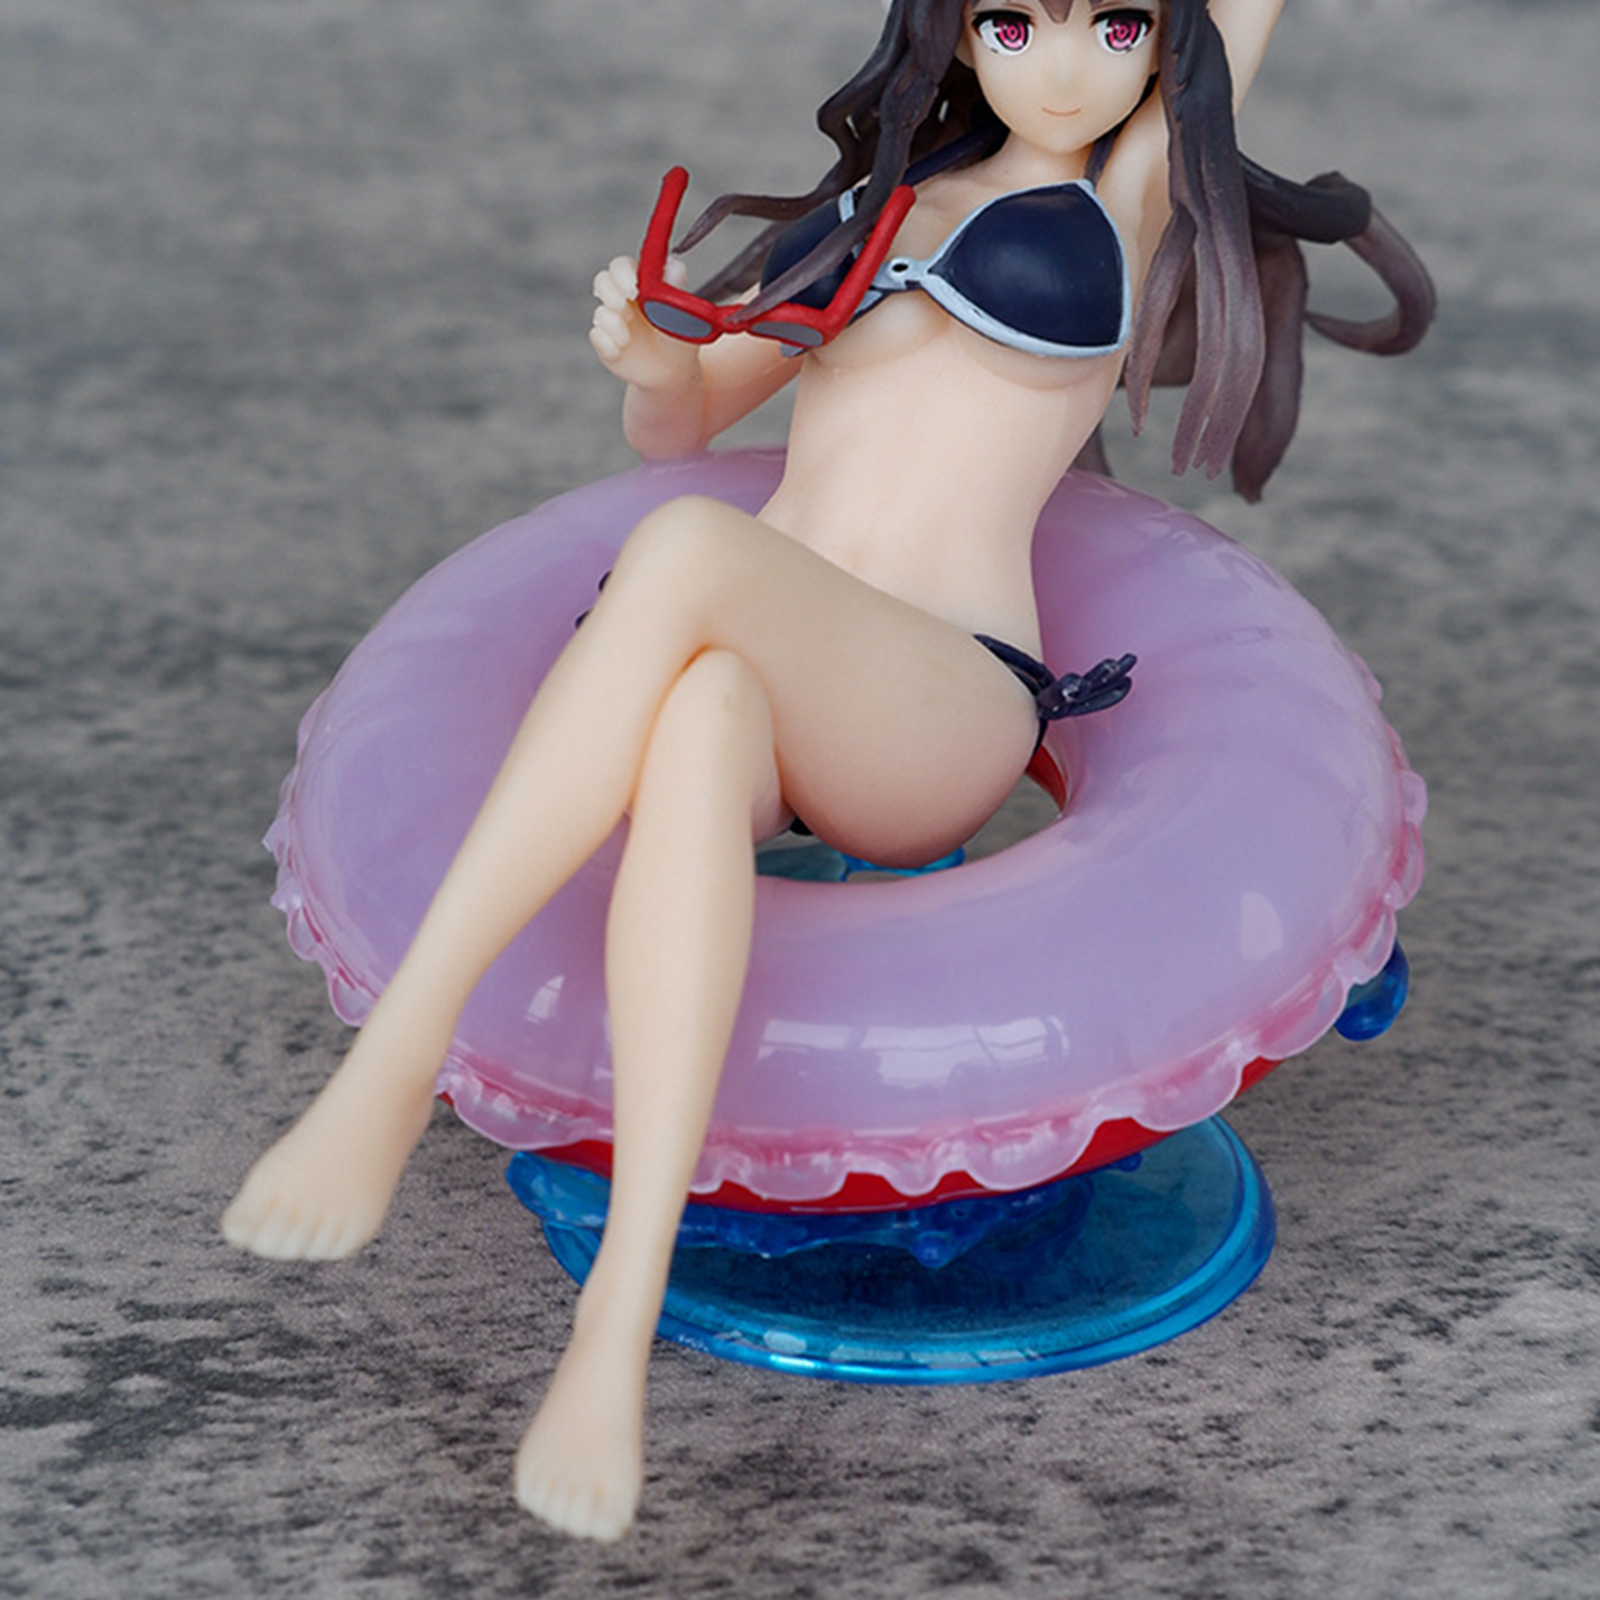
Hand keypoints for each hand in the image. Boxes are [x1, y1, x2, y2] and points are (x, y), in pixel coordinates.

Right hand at [589, 255, 701, 392]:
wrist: (673, 373)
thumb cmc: (680, 339)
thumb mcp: (684, 314)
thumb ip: (675, 289)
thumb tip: (673, 267)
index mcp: (641, 285)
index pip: (622, 266)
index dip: (623, 273)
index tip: (634, 288)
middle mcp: (623, 299)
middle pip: (602, 280)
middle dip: (610, 292)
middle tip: (624, 306)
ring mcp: (612, 320)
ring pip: (600, 312)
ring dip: (614, 324)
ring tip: (629, 338)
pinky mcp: (605, 342)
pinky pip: (597, 337)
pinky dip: (609, 344)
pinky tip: (622, 351)